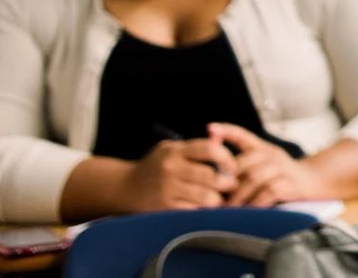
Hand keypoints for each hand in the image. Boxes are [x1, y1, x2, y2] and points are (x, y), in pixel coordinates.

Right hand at [119, 137, 236, 211]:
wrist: (124, 187)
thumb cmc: (155, 166)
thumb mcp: (171, 149)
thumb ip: (196, 147)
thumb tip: (224, 145)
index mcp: (175, 151)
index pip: (210, 149)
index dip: (227, 158)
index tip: (232, 166)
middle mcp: (171, 169)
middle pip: (210, 176)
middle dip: (226, 182)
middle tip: (231, 185)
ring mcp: (167, 190)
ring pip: (205, 197)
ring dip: (217, 200)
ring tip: (219, 198)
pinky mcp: (164, 208)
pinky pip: (193, 211)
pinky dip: (202, 211)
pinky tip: (204, 209)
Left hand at [209, 123, 325, 207]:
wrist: (314, 181)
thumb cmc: (281, 176)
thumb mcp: (263, 164)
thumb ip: (242, 166)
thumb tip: (214, 173)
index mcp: (263, 148)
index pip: (243, 134)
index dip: (227, 130)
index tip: (210, 128)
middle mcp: (272, 154)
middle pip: (244, 162)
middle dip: (227, 181)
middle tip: (214, 196)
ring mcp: (283, 168)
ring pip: (255, 178)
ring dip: (239, 196)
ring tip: (229, 209)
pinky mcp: (291, 184)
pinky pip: (269, 192)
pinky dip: (256, 203)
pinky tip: (249, 211)